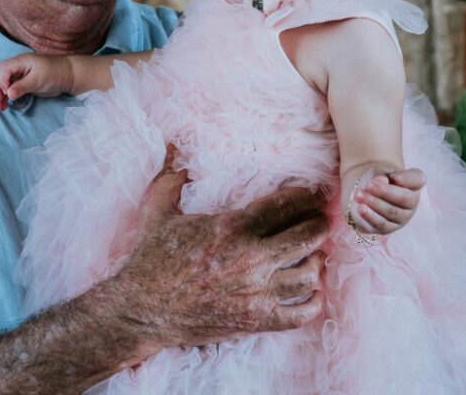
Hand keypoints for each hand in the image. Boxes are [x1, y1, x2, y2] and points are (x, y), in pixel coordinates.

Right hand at [0, 53, 74, 109]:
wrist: (67, 76)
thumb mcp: (39, 79)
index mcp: (20, 61)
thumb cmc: (55, 73)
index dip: (1, 82)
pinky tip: (3, 106)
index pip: (3, 69)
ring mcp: (17, 75)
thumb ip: (23, 86)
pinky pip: (7, 90)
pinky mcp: (20, 84)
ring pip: (0, 83)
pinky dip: (4, 98)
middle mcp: (16, 67)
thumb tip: (8, 94)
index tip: (7, 94)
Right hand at [109, 146, 330, 350]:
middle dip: (320, 225)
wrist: (142, 309)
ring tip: (317, 255)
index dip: (305, 198)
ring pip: (308, 275)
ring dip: (318, 262)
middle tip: (323, 221)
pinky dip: (313, 304)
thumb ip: (171, 176)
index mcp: (231, 227)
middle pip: (306, 237)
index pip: (284, 206)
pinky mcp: (255, 321)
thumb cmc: (150, 258)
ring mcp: (256, 293)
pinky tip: (314, 294)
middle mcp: (250, 259)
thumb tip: (173, 145)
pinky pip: (300, 315)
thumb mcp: (157, 210)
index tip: (315, 195)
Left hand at [347, 167, 424, 234]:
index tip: (393, 176)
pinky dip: (370, 216)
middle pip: (404, 198)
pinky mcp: (387, 229)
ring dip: (373, 202)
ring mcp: (401, 218)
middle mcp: (411, 203)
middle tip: (368, 185)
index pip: (418, 179)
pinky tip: (360, 208)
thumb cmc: (377, 180)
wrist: (366, 195)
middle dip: (384, 192)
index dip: (407, 179)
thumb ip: (381, 175)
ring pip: (391, 212)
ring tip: (358, 194)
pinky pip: (381, 224)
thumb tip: (382, 181)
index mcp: (413, 185)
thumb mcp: (379, 172)